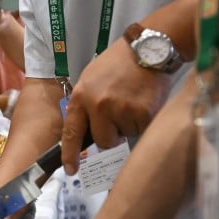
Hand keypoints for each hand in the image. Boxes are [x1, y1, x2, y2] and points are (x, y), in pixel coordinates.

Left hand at [60, 36, 171, 173]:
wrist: (148, 48)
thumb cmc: (118, 63)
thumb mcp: (91, 79)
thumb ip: (86, 104)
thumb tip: (86, 132)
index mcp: (81, 97)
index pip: (71, 132)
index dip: (70, 154)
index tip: (70, 169)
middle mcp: (98, 106)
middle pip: (102, 141)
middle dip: (111, 134)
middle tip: (119, 116)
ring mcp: (120, 110)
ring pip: (123, 136)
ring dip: (128, 126)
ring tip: (132, 102)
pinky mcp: (142, 114)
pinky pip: (141, 130)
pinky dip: (143, 121)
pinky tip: (143, 102)